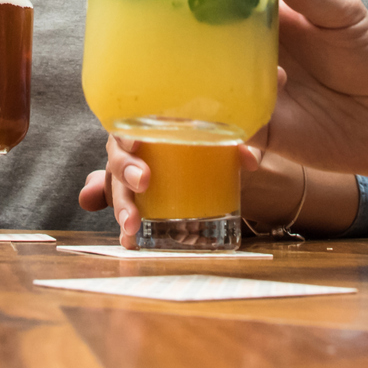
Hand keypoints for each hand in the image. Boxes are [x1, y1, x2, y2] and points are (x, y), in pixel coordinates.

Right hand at [78, 137, 269, 247]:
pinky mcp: (143, 205)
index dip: (128, 133)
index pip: (130, 124)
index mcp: (151, 127)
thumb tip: (249, 158)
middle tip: (142, 182)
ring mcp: (136, 179)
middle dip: (125, 171)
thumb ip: (238, 143)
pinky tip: (131, 243)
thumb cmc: (212, 145)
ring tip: (132, 225)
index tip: (137, 143)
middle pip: (118, 158)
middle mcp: (137, 152)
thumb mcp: (224, 140)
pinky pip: (130, 215)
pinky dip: (127, 231)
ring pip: (119, 190)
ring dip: (122, 207)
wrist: (215, 169)